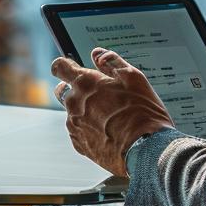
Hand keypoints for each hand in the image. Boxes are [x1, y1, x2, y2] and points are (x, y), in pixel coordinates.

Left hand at [52, 47, 174, 177]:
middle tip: (97, 93)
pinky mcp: (79, 145)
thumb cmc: (141, 112)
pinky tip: (107, 130)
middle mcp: (74, 104)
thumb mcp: (133, 77)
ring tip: (109, 115)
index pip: (59, 66)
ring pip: (72, 111)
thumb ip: (111, 61)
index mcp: (85, 83)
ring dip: (84, 109)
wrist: (145, 150)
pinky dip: (88, 127)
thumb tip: (97, 54)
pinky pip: (77, 130)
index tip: (71, 67)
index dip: (65, 64)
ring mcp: (75, 126)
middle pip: (62, 90)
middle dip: (75, 88)